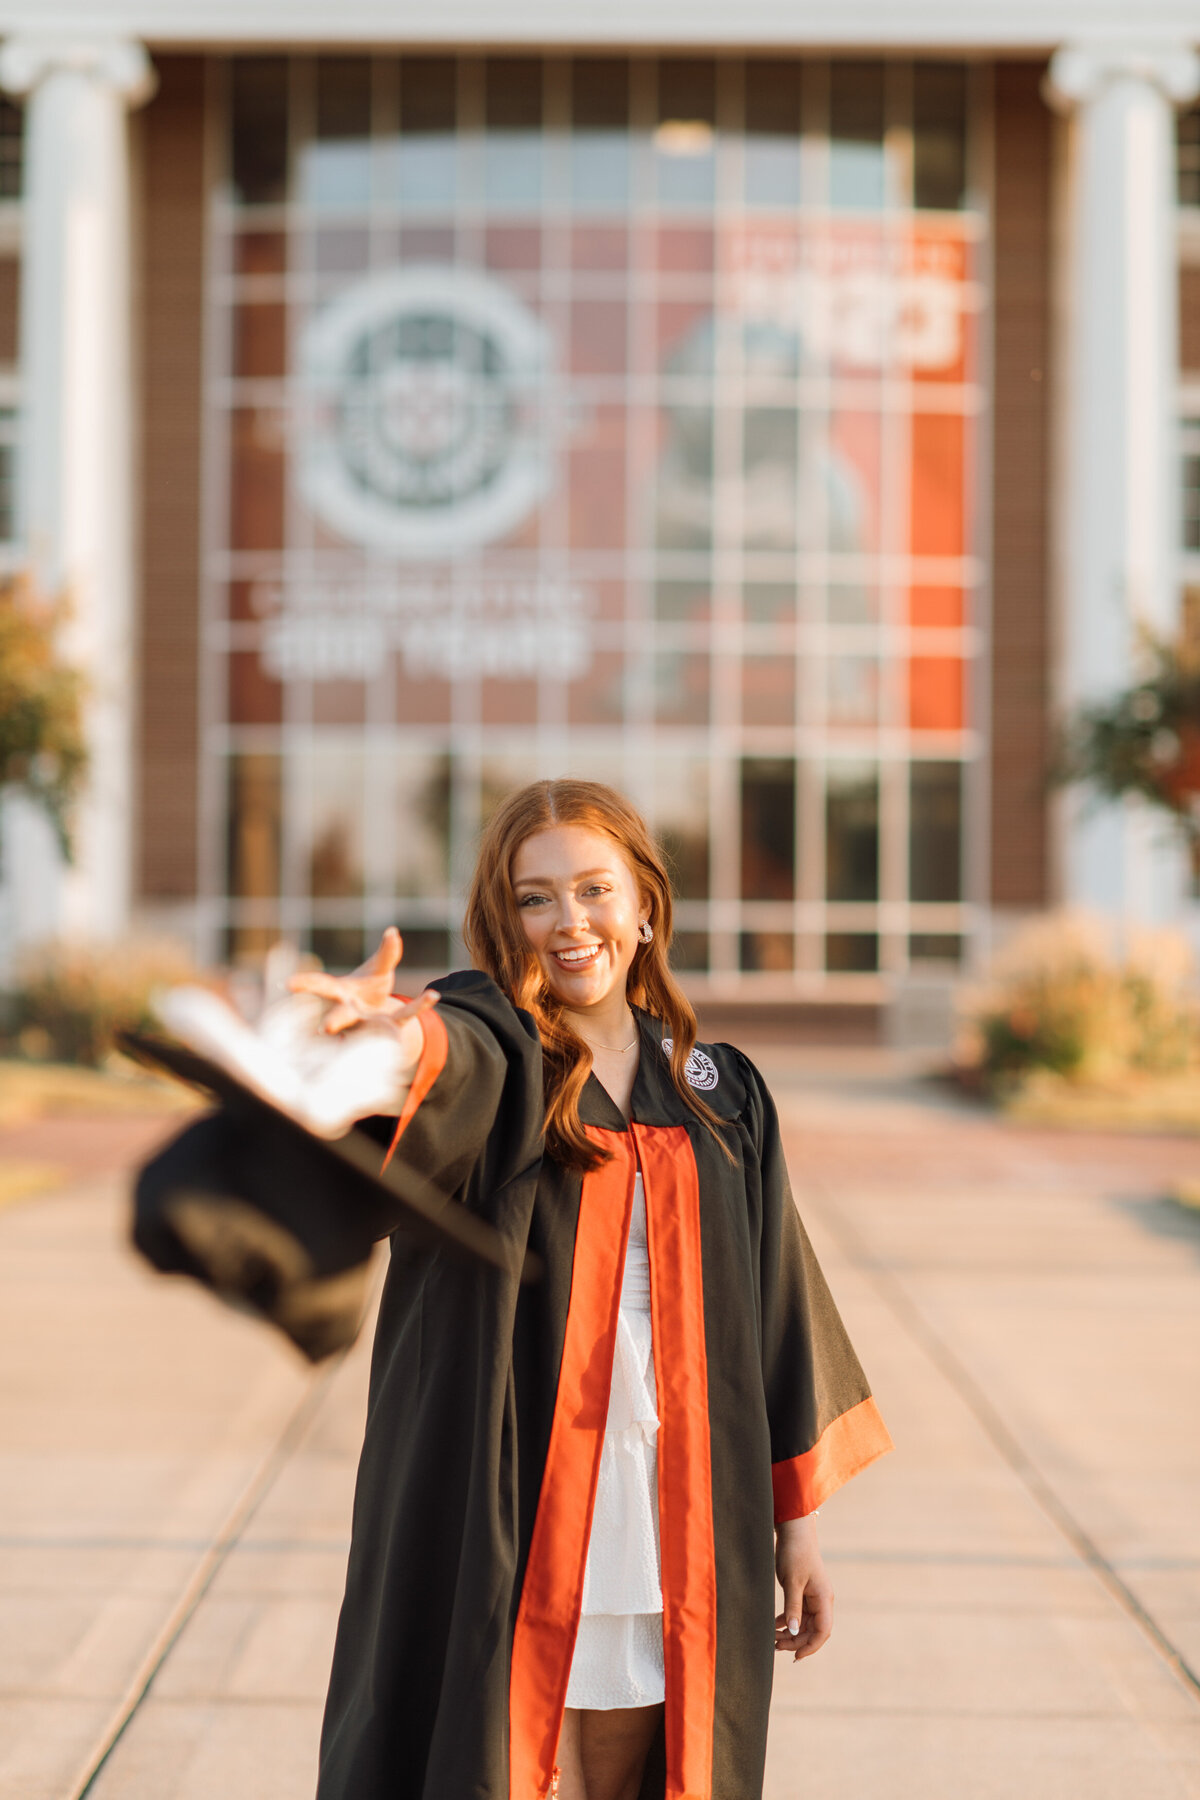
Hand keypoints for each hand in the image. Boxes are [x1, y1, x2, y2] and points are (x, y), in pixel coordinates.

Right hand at [288, 927, 439, 1037]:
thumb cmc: (370, 989)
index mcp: (342, 992)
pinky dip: (420, 1004)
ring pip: (369, 1025)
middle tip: (325, 1028)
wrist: (383, 1017)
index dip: (305, 984)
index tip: (288, 984)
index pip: (321, 986)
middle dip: (334, 1021)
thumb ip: (386, 953)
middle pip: (341, 1016)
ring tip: (379, 1030)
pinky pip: (407, 1015)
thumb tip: (393, 932)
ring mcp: (372, 1021)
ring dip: (373, 1027)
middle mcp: (353, 1010)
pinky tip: (433, 994)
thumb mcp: (378, 969)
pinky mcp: (393, 1025)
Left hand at [774, 1514, 832, 1661]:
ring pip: (804, 1623)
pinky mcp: (804, 1592)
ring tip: (773, 1639)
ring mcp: (813, 1597)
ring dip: (791, 1633)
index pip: (823, 1631)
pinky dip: (788, 1621)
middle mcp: (821, 1600)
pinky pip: (799, 1613)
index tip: (796, 1656)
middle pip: (813, 1630)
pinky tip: (775, 1625)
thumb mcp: (792, 1582)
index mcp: (823, 1599)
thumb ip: (793, 1608)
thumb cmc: (795, 1554)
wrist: (794, 1532)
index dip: (811, 1646)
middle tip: (776, 1646)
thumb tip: (794, 1632)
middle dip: (796, 1641)